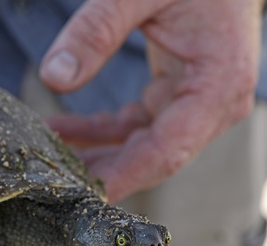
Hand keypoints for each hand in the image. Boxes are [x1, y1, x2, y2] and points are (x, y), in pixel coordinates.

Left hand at [40, 0, 261, 201]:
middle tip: (51, 179)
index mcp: (219, 85)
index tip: (85, 196)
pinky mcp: (180, 98)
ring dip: (96, 153)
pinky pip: (137, 127)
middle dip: (103, 170)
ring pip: (142, 146)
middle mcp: (216, 105)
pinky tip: (62, 130)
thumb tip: (54, 75)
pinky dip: (101, 130)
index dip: (124, 177)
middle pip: (154, 157)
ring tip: (47, 156)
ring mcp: (199, 105)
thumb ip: (97, 29)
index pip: (168, 151)